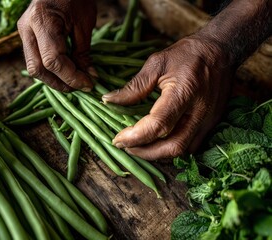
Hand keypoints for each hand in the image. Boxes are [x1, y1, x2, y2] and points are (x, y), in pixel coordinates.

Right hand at [17, 0, 96, 91]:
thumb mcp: (84, 24)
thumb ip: (83, 53)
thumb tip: (88, 77)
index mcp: (42, 21)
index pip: (53, 60)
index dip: (70, 76)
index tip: (88, 83)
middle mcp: (27, 28)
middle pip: (37, 68)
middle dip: (59, 83)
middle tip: (79, 87)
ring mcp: (23, 32)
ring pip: (33, 67)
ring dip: (53, 79)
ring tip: (72, 82)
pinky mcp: (26, 36)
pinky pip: (35, 60)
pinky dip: (49, 70)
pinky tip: (64, 73)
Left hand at [102, 36, 233, 160]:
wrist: (220, 51)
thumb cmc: (186, 55)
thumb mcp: (156, 64)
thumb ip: (134, 87)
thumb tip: (108, 100)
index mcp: (183, 93)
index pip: (158, 125)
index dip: (135, 137)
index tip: (117, 139)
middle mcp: (199, 112)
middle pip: (172, 146)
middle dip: (145, 152)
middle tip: (126, 146)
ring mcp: (208, 121)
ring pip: (182, 151)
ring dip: (157, 154)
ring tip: (138, 145)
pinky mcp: (212, 124)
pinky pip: (191, 146)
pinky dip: (171, 149)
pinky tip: (157, 142)